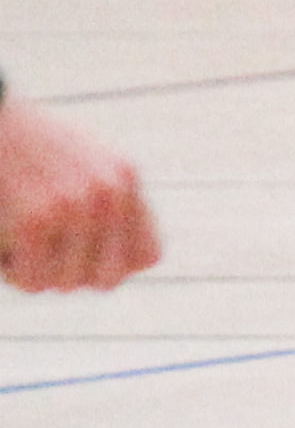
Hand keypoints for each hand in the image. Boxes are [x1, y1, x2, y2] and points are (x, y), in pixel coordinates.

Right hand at [0, 97, 161, 294]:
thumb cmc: (26, 144)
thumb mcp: (82, 162)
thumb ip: (106, 204)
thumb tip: (117, 270)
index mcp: (125, 178)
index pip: (148, 256)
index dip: (114, 266)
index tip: (84, 256)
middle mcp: (110, 193)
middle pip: (107, 279)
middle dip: (73, 274)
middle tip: (45, 253)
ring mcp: (76, 207)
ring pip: (67, 283)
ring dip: (38, 272)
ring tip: (22, 242)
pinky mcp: (37, 220)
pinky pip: (33, 280)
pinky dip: (14, 272)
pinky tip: (6, 250)